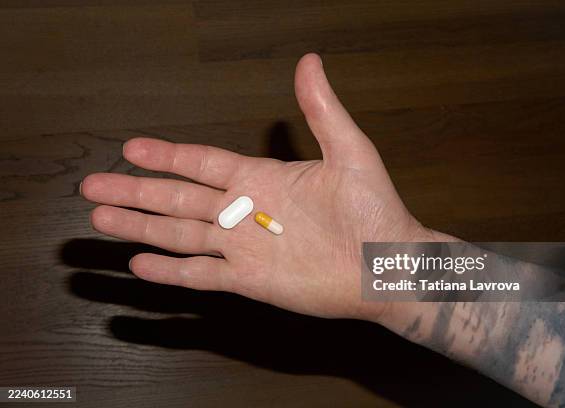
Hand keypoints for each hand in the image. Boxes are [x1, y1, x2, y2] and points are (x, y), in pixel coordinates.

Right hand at [82, 53, 440, 322]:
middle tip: (95, 183)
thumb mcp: (350, 153)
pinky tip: (140, 264)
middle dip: (136, 190)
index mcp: (262, 179)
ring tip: (103, 216)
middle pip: (178, 198)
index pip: (202, 162)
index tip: (132, 147)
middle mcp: (245, 212)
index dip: (167, 155)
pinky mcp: (249, 281)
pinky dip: (171, 271)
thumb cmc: (375, 210)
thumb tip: (309, 62)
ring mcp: (244, 248)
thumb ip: (322, 110)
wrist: (387, 267)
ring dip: (141, 225)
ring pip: (180, 234)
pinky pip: (201, 274)